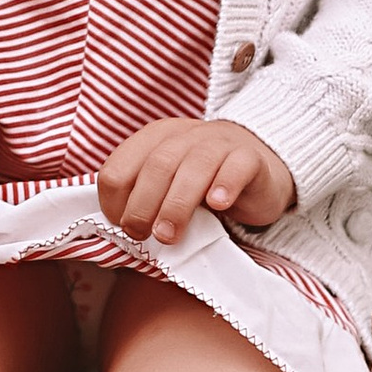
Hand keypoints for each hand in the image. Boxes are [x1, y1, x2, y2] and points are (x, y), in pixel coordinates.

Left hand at [96, 119, 295, 247]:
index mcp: (153, 140)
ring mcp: (218, 143)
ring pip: (193, 166)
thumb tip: (121, 233)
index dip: (114, 201)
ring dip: (176, 204)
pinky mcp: (249, 158)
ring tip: (169, 235)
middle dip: (142, 205)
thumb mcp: (166, 186)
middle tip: (143, 235)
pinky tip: (218, 205)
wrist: (256, 167)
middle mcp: (183, 136)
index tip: (122, 228)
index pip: (119, 167)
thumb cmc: (202, 183)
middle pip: (156, 166)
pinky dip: (224, 185)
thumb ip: (143, 199)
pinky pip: (236, 166)